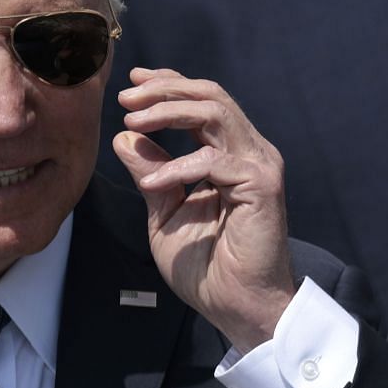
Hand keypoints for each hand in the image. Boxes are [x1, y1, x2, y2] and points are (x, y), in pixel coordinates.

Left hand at [112, 67, 299, 352]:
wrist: (236, 306)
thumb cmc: (205, 267)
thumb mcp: (164, 213)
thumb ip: (150, 173)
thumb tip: (125, 137)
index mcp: (228, 154)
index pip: (202, 100)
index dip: (169, 84)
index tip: (132, 81)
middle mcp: (249, 151)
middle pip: (209, 95)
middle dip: (164, 90)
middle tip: (125, 97)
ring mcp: (258, 165)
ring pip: (215, 112)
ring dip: (169, 111)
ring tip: (132, 121)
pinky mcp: (261, 186)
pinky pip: (213, 160)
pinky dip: (177, 167)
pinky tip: (151, 185)